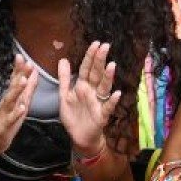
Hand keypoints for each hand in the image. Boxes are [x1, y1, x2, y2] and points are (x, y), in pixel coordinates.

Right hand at [0, 55, 39, 156]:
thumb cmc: (8, 118)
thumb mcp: (20, 101)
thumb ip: (28, 86)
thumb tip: (34, 71)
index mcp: (12, 96)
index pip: (15, 80)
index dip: (19, 68)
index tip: (21, 56)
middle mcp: (8, 102)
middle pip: (14, 86)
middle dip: (20, 75)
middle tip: (26, 64)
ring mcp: (5, 113)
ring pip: (11, 100)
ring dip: (17, 90)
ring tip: (23, 80)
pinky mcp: (5, 125)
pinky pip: (11, 118)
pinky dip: (17, 113)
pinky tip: (22, 107)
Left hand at [58, 41, 119, 159]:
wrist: (79, 136)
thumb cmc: (74, 116)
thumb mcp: (64, 95)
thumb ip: (64, 78)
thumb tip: (63, 59)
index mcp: (82, 86)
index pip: (87, 68)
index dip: (90, 57)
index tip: (95, 43)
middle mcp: (92, 91)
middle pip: (96, 74)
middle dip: (100, 60)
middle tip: (105, 46)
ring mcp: (98, 102)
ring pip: (104, 87)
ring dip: (108, 77)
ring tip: (112, 65)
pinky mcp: (102, 115)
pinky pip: (108, 107)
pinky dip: (112, 101)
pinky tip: (117, 94)